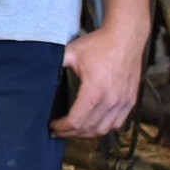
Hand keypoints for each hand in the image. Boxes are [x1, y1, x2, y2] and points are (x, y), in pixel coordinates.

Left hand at [52, 20, 147, 139]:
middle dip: (70, 133)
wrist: (126, 36)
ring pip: (103, 130)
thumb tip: (38, 72)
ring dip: (87, 134)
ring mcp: (123, 101)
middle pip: (88, 129)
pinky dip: (104, 128)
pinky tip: (93, 125)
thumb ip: (55, 64)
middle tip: (59, 131)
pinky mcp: (130, 100)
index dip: (61, 127)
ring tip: (74, 131)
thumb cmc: (99, 44)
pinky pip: (117, 123)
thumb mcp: (72, 53)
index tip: (52, 125)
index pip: (76, 121)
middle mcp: (111, 100)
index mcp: (95, 90)